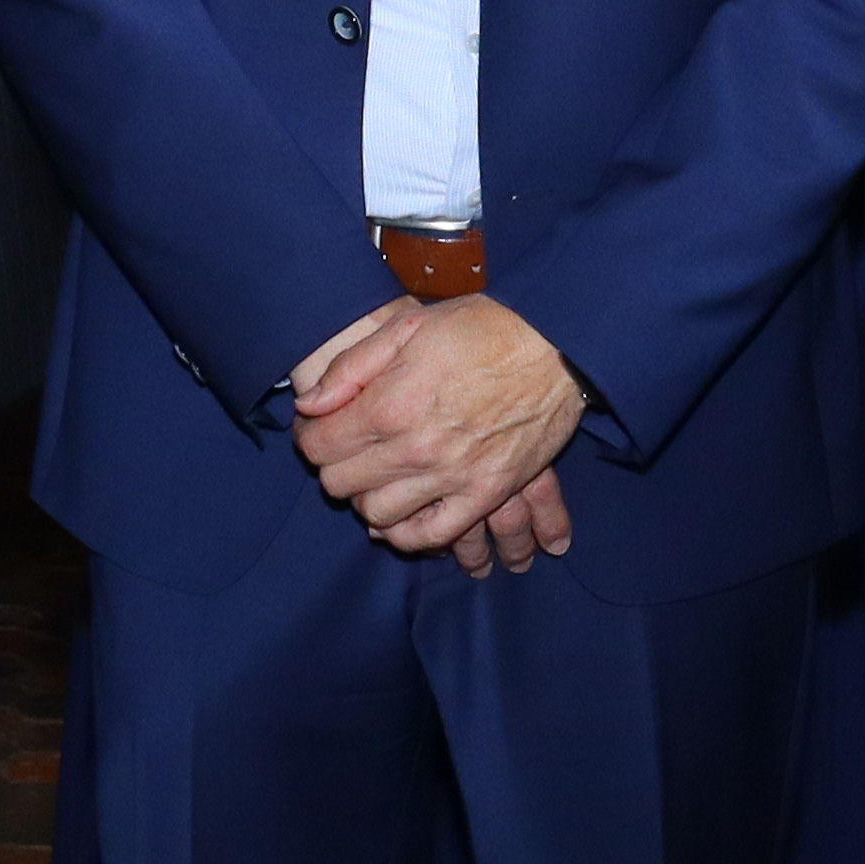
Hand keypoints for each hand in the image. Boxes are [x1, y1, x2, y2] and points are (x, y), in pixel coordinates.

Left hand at [294, 295, 588, 558]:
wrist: (556, 344)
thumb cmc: (481, 328)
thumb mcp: (407, 327)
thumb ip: (351, 369)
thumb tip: (308, 404)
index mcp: (388, 405)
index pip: (320, 447)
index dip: (311, 437)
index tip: (320, 428)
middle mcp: (414, 449)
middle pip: (342, 485)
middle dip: (335, 467)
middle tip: (347, 451)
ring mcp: (452, 477)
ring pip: (379, 516)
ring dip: (368, 499)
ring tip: (377, 478)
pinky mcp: (487, 494)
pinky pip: (433, 536)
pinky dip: (410, 534)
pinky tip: (404, 517)